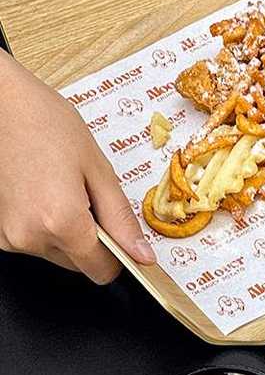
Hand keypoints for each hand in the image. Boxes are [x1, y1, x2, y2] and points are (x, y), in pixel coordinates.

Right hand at [0, 51, 155, 282]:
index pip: (101, 271)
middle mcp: (28, 237)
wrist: (0, 103)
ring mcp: (6, 236)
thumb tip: (142, 254)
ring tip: (60, 188)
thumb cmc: (45, 124)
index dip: (119, 256)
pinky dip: (44, 223)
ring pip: (56, 252)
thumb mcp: (97, 168)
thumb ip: (121, 218)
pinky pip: (33, 239)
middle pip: (79, 263)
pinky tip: (42, 191)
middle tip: (87, 195)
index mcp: (60, 222)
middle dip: (92, 238)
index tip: (124, 238)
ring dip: (67, 230)